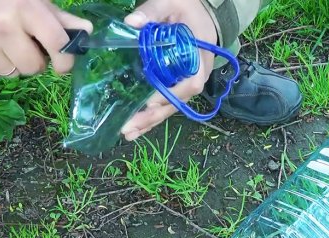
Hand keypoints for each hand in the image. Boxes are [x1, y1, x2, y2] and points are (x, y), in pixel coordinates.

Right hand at [0, 0, 92, 78]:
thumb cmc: (2, 2)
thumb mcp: (33, 2)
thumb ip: (60, 19)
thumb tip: (86, 31)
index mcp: (25, 8)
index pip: (58, 43)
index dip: (65, 59)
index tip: (62, 64)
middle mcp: (2, 26)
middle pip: (35, 67)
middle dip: (34, 60)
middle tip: (22, 44)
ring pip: (15, 74)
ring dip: (13, 64)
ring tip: (2, 44)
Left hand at [120, 0, 217, 140]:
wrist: (200, 10)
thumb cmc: (187, 7)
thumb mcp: (170, 2)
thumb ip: (152, 11)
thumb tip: (130, 23)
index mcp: (199, 58)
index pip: (191, 83)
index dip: (172, 95)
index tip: (150, 103)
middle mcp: (197, 75)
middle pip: (178, 102)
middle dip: (154, 116)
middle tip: (130, 127)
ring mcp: (187, 82)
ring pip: (171, 107)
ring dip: (151, 121)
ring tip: (128, 133)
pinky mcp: (177, 83)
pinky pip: (166, 102)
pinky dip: (152, 116)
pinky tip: (136, 127)